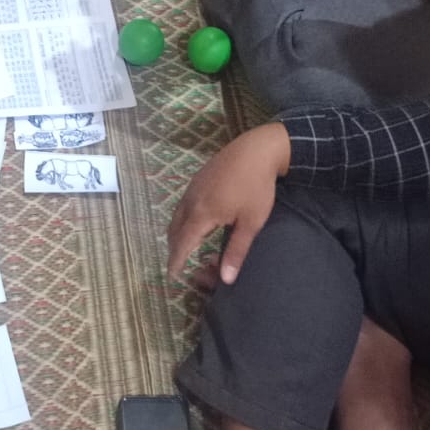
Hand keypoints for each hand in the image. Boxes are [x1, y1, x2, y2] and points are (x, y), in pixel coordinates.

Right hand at [167, 125, 290, 282]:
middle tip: (176, 263)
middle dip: (174, 248)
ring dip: (177, 232)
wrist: (257, 149)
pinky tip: (194, 220)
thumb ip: (236, 251)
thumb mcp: (251, 222)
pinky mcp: (198, 177)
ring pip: (177, 215)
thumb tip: (227, 280)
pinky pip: (183, 203)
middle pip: (175, 229)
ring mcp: (193, 187)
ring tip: (182, 245)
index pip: (183, 243)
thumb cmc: (257, 187)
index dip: (176, 261)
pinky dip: (182, 218)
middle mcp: (192, 200)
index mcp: (202, 214)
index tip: (172, 276)